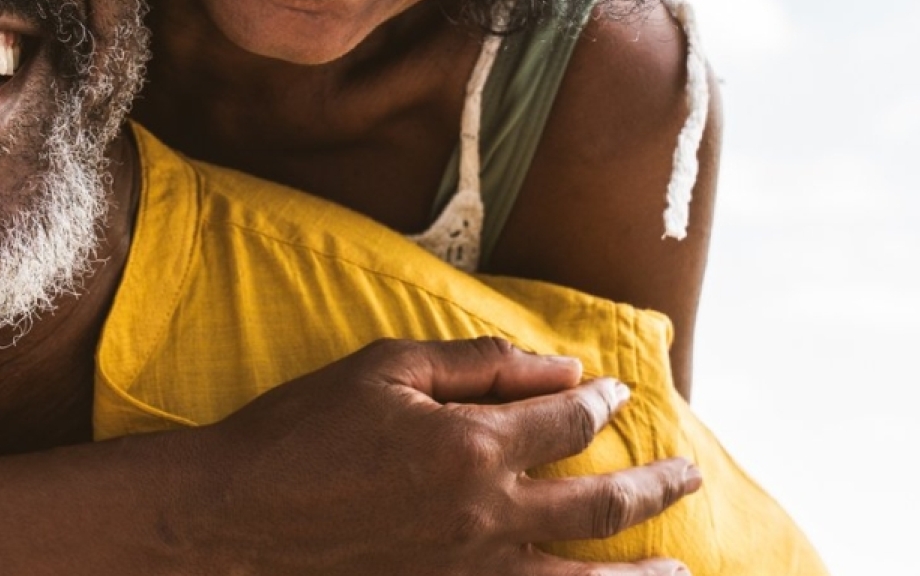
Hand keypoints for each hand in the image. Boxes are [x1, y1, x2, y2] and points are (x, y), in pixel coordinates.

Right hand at [164, 337, 701, 575]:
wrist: (232, 521)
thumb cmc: (299, 433)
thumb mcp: (385, 368)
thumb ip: (479, 365)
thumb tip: (562, 367)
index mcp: (473, 447)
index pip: (567, 421)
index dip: (598, 403)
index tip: (615, 394)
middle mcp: (487, 518)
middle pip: (601, 507)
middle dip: (654, 487)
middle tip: (688, 475)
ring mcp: (470, 573)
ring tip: (679, 571)